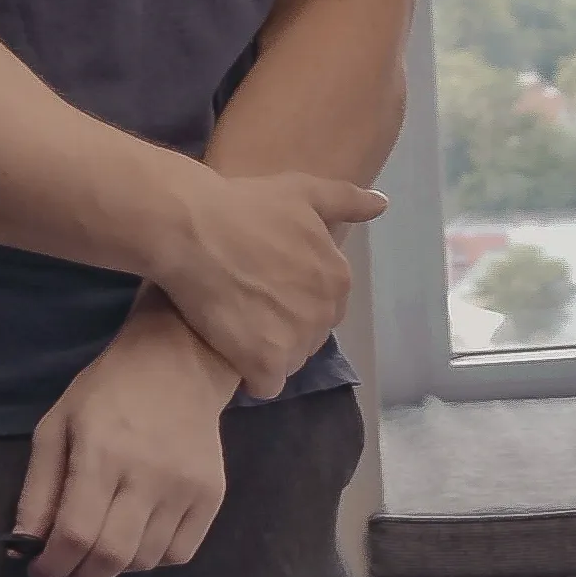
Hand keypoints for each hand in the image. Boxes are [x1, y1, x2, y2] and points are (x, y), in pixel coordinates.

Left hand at [15, 296, 239, 576]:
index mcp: (102, 453)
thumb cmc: (108, 392)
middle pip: (112, 558)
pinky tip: (139, 535)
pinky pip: (179, 554)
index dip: (52, 565)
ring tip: (102, 545)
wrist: (179, 363)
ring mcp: (186, 488)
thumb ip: (38, 490)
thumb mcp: (56, 427)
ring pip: (144, 562)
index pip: (76, 534)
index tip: (40, 569)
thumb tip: (21, 547)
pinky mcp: (212, 495)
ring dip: (115, 567)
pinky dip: (152, 558)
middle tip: (67, 570)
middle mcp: (148, 474)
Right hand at [149, 168, 385, 397]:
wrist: (192, 230)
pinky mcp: (264, 363)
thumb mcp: (302, 191)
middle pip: (309, 336)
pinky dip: (250, 375)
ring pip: (289, 362)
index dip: (294, 299)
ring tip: (234, 328)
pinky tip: (229, 352)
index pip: (326, 307)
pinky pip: (266, 385)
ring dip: (267, 353)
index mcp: (337, 278)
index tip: (265, 285)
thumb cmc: (245, 206)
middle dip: (284, 327)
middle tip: (247, 305)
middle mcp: (324, 313)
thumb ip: (346, 200)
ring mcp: (296, 340)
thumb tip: (382, 203)